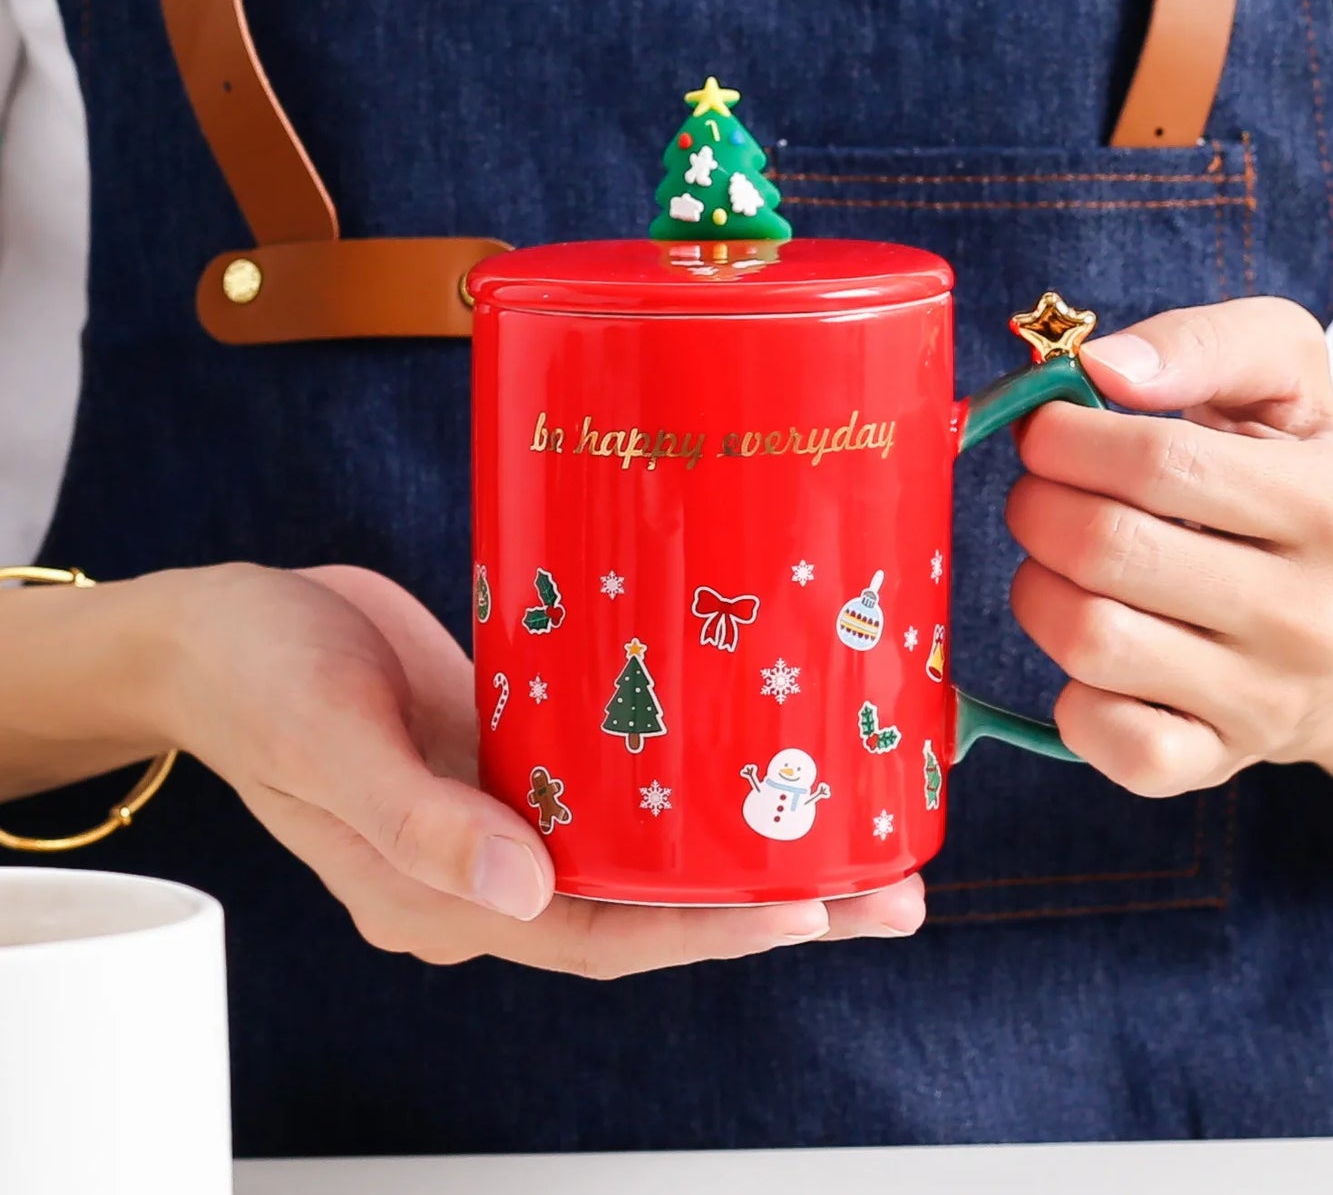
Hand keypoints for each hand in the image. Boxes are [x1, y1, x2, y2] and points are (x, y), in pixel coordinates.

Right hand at [119, 564, 922, 971]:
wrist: (219, 625)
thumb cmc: (255, 678)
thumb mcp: (327, 739)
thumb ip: (417, 821)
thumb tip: (527, 890)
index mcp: (441, 895)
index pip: (598, 935)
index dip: (704, 931)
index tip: (805, 908)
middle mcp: (488, 867)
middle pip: (649, 902)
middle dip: (766, 901)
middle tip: (886, 892)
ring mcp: (507, 809)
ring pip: (647, 843)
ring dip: (745, 839)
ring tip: (855, 823)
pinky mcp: (518, 748)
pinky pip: (618, 777)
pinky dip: (689, 775)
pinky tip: (755, 751)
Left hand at [1004, 298, 1332, 795]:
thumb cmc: (1293, 483)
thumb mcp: (1284, 382)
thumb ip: (1200, 345)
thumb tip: (1101, 367)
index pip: (1158, 462)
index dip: (1065, 436)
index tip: (1043, 429)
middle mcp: (1312, 616)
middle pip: (1106, 549)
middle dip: (1036, 505)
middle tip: (1038, 493)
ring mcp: (1265, 702)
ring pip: (1088, 640)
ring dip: (1035, 588)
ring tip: (1058, 563)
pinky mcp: (1213, 763)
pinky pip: (1105, 740)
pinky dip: (1068, 694)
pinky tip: (1087, 652)